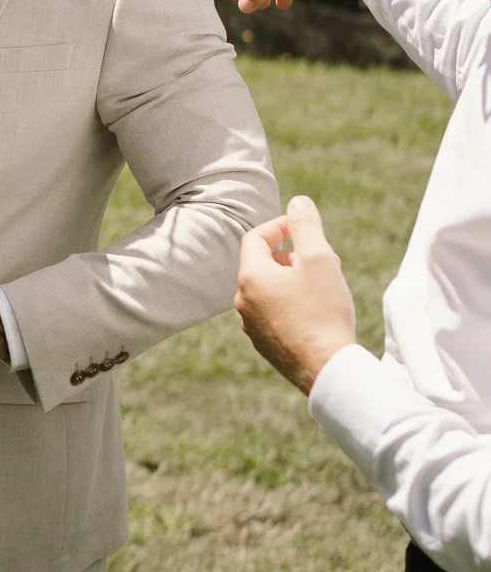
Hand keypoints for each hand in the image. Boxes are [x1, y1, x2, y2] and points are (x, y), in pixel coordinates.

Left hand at [235, 195, 357, 393]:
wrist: (328, 370)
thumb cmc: (323, 312)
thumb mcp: (319, 258)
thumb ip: (305, 225)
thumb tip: (297, 201)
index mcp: (250, 278)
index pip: (256, 238)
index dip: (280, 227)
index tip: (304, 230)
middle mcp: (243, 302)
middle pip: (262, 264)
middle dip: (291, 254)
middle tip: (321, 258)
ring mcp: (253, 327)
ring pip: (270, 290)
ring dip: (292, 279)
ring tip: (322, 283)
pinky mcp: (266, 345)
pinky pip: (275, 313)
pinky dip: (292, 302)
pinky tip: (318, 310)